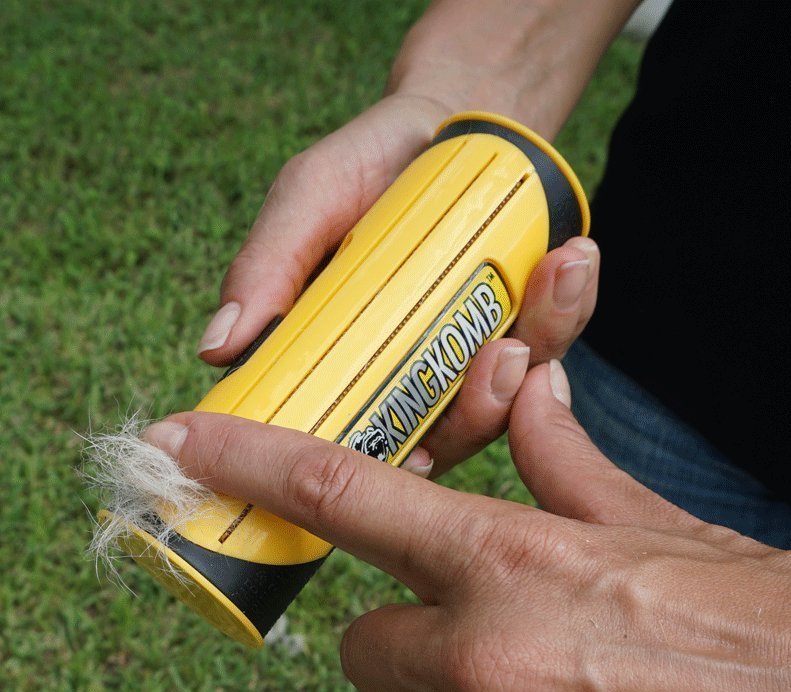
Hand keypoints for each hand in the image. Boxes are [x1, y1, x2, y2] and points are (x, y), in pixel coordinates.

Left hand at [145, 362, 790, 691]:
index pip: (349, 498)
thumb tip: (524, 395)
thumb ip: (564, 466)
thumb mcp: (662, 527)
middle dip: (419, 649)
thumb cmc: (776, 620)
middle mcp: (493, 667)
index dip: (251, 462)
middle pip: (367, 655)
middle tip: (504, 652)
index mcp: (517, 564)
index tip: (179, 442)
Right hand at [196, 93, 598, 476]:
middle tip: (497, 355)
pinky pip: (555, 337)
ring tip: (554, 275)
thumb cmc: (367, 172)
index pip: (358, 443)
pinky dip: (568, 302)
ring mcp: (475, 359)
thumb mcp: (308, 205)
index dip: (378, 467)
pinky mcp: (530, 327)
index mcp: (355, 371)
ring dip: (536, 344)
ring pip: (511, 397)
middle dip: (478, 407)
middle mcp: (416, 380)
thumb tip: (216, 346)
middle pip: (446, 437)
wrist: (446, 124)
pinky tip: (574, 258)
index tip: (406, 450)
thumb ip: (268, 268)